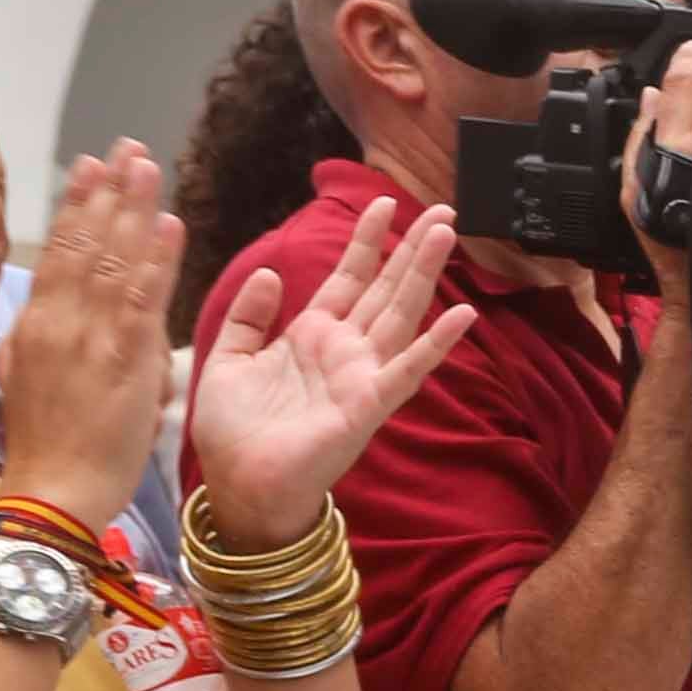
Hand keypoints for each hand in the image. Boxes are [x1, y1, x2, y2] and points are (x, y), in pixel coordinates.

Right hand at [0, 147, 189, 528]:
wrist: (50, 492)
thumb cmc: (46, 445)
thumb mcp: (31, 376)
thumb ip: (48, 334)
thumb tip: (59, 304)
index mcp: (35, 322)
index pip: (58, 250)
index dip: (77, 206)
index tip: (91, 167)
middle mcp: (58, 319)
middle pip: (85, 242)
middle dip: (107, 191)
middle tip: (125, 147)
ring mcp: (89, 335)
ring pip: (113, 258)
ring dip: (133, 207)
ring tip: (147, 165)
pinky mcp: (123, 359)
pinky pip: (142, 297)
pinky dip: (157, 257)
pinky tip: (169, 224)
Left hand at [181, 191, 475, 538]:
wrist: (238, 487)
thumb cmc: (234, 433)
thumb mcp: (228, 360)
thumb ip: (248, 317)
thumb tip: (270, 274)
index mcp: (311, 337)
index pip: (347, 278)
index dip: (366, 242)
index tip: (383, 203)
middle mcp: (344, 351)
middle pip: (386, 289)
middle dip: (412, 248)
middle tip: (443, 210)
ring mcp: (361, 377)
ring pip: (400, 314)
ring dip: (425, 275)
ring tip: (447, 235)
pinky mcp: (368, 405)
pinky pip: (407, 370)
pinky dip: (436, 344)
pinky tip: (463, 315)